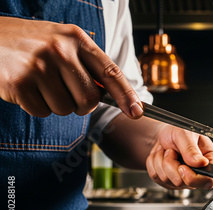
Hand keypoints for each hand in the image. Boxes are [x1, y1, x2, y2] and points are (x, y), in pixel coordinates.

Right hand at [0, 17, 142, 117]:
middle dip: (80, 104)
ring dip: (55, 104)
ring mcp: (39, 66)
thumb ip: (86, 64)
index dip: (127, 95)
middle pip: (89, 99)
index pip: (110, 72)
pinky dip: (36, 106)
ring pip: (66, 109)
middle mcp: (60, 50)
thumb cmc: (30, 43)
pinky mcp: (19, 83)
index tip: (137, 112)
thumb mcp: (62, 41)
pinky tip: (26, 88)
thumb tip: (114, 95)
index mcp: (76, 38)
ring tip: (41, 84)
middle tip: (65, 91)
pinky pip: (42, 112)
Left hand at [146, 125, 212, 188]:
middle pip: (185, 183)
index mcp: (211, 160)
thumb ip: (191, 149)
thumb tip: (201, 163)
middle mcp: (200, 173)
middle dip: (172, 165)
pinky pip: (158, 179)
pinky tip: (161, 157)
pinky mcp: (170, 182)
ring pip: (169, 181)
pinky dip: (154, 165)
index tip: (181, 167)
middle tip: (171, 151)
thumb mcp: (185, 134)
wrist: (163, 134)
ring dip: (161, 163)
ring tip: (166, 151)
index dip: (193, 178)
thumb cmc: (178, 131)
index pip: (208, 181)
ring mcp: (185, 180)